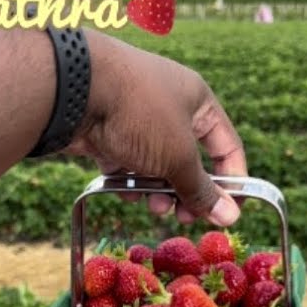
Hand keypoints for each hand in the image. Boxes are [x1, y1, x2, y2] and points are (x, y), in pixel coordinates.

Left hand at [64, 34, 246, 226]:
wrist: (74, 89)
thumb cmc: (139, 114)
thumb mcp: (178, 156)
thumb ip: (202, 189)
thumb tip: (230, 216)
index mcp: (197, 100)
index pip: (227, 146)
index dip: (231, 182)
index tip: (227, 214)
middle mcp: (168, 106)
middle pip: (188, 159)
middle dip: (187, 192)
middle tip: (183, 218)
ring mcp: (135, 118)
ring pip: (155, 164)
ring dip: (157, 190)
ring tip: (154, 206)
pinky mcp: (107, 131)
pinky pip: (125, 162)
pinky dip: (128, 180)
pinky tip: (125, 192)